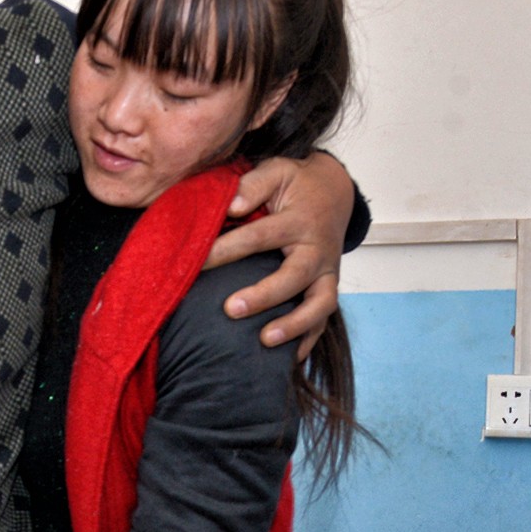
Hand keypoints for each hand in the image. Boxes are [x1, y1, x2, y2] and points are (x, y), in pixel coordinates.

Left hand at [203, 151, 355, 357]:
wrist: (334, 192)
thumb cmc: (296, 184)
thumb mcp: (277, 170)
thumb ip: (253, 184)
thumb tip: (230, 206)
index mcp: (299, 220)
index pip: (259, 237)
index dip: (226, 250)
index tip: (196, 262)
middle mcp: (317, 250)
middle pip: (294, 277)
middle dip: (263, 296)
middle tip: (229, 309)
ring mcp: (327, 272)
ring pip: (320, 304)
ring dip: (294, 325)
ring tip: (264, 341)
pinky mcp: (328, 288)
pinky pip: (324, 320)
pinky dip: (309, 340)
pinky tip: (289, 361)